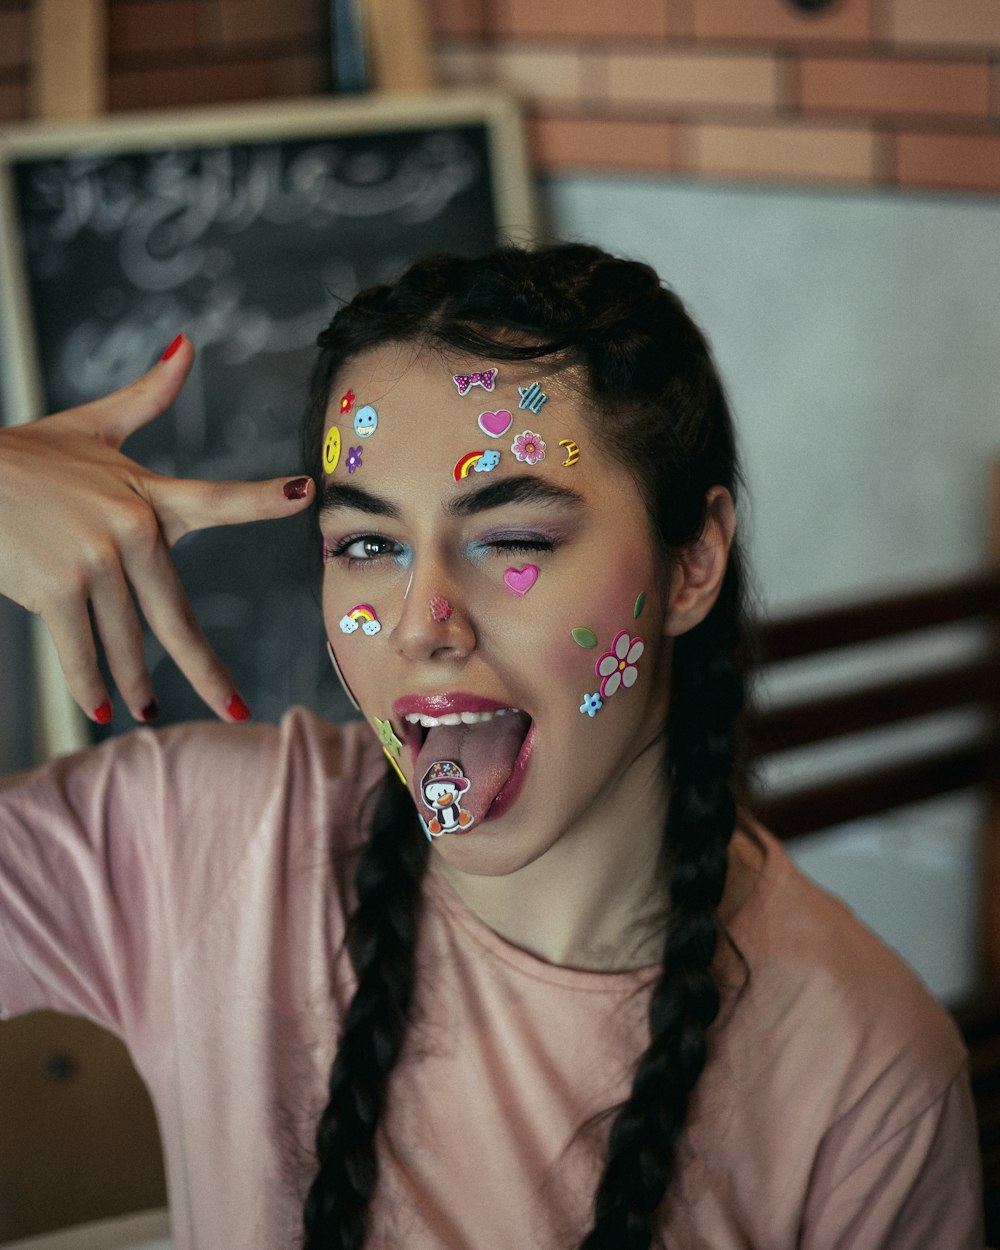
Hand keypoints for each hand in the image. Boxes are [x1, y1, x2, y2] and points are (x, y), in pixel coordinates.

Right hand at [0, 335, 314, 723]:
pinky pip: (81, 648)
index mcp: (147, 493)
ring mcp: (95, 558)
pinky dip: (89, 683)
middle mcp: (131, 526)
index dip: (261, 497)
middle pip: (177, 614)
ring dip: (135, 684)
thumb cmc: (25, 455)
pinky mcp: (55, 586)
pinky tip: (100, 708)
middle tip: (233, 709)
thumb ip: (148, 396)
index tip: (306, 494)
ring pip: (128, 639)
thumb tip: (186, 344)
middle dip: (205, 670)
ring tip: (147, 710)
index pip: (216, 497)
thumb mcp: (92, 426)